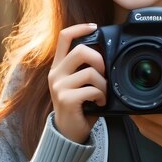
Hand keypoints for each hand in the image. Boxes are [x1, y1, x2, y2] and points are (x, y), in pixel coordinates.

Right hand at [48, 24, 106, 143]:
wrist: (68, 134)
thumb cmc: (78, 107)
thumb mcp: (78, 84)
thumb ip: (85, 69)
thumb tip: (106, 56)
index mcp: (59, 67)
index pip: (64, 37)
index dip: (80, 28)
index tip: (94, 27)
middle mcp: (56, 74)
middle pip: (80, 51)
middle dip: (100, 60)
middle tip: (105, 73)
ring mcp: (59, 87)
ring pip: (90, 72)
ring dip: (104, 84)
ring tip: (103, 94)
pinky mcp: (66, 99)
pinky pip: (92, 90)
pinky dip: (102, 96)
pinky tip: (100, 103)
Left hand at [131, 70, 161, 161]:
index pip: (161, 118)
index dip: (147, 110)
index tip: (139, 99)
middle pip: (148, 126)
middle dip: (138, 114)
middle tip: (131, 101)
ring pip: (148, 133)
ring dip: (139, 122)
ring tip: (134, 109)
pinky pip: (153, 139)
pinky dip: (146, 129)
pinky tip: (144, 121)